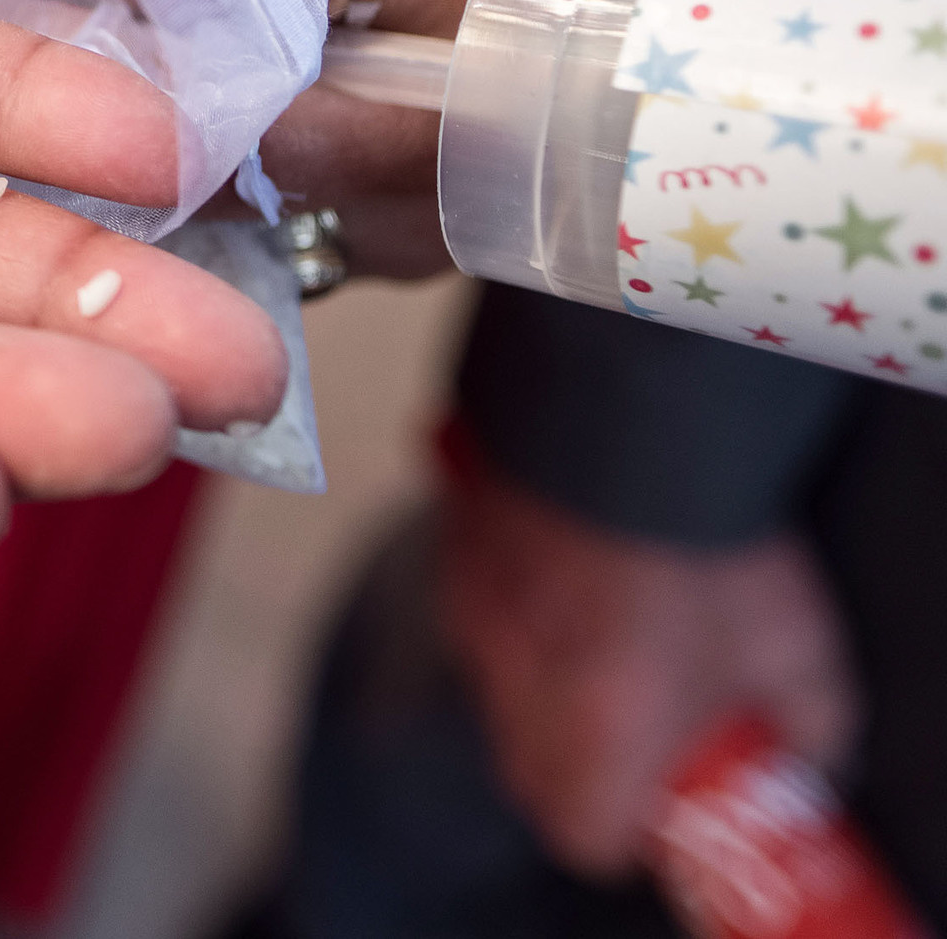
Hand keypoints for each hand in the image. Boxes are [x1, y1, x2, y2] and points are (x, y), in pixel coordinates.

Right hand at [438, 459, 858, 878]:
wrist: (618, 420)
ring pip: (498, 697)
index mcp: (596, 734)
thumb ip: (804, 721)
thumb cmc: (704, 540)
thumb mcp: (796, 646)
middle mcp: (517, 690)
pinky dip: (520, 621)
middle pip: (528, 776)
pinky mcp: (453, 560)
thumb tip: (805, 750)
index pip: (582, 836)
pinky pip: (479, 623)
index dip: (627, 829)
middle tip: (639, 726)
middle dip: (578, 768)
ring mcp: (474, 622)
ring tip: (607, 637)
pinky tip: (574, 574)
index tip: (664, 798)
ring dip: (544, 692)